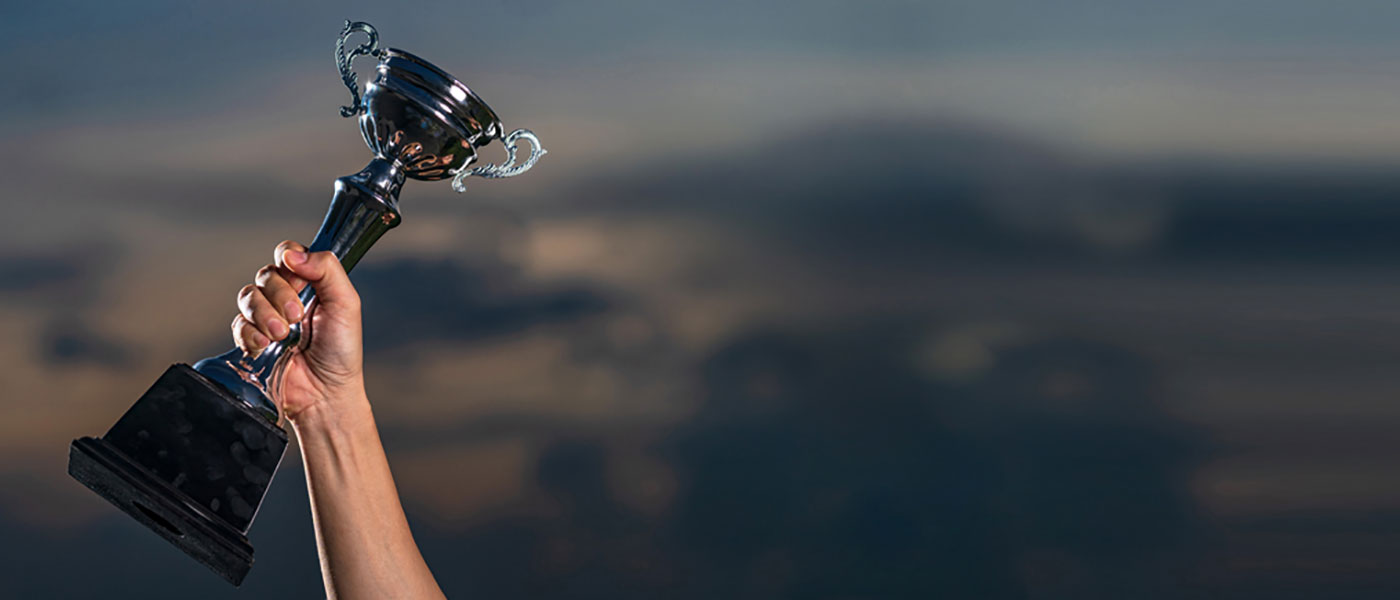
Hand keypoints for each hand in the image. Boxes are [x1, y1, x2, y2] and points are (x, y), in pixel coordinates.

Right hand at [232, 241, 365, 422]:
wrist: (324, 392)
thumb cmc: (341, 351)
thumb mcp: (346, 304)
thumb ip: (328, 271)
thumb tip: (295, 255)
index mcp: (310, 283)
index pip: (288, 254)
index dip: (289, 260)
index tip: (298, 275)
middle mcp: (286, 296)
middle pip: (265, 274)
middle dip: (279, 295)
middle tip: (297, 317)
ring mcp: (267, 317)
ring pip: (248, 296)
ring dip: (264, 315)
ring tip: (283, 335)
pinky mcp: (252, 339)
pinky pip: (238, 324)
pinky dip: (251, 334)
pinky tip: (267, 346)